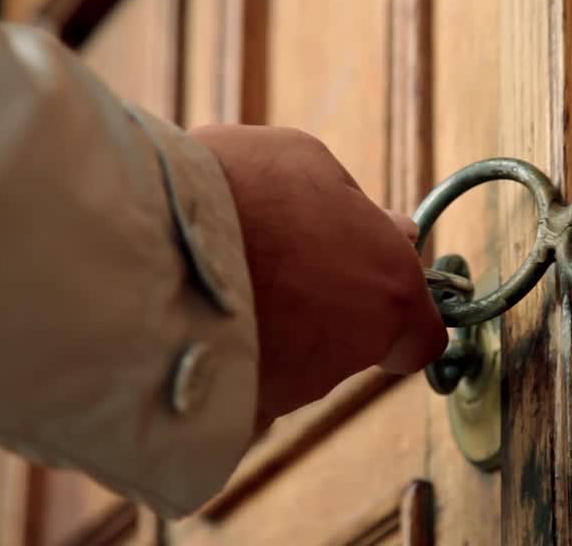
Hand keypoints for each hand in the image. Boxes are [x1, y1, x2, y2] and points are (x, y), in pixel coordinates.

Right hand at [191, 126, 446, 433]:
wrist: (151, 237)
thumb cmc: (241, 189)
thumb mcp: (308, 163)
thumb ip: (355, 207)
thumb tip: (390, 229)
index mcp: (390, 292)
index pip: (420, 336)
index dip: (398, 314)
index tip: (371, 285)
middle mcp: (350, 352)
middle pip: (348, 340)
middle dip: (323, 307)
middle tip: (279, 261)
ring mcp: (292, 387)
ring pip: (291, 361)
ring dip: (271, 327)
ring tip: (222, 276)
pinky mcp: (235, 408)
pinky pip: (240, 382)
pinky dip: (228, 356)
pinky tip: (196, 314)